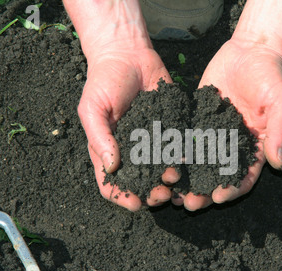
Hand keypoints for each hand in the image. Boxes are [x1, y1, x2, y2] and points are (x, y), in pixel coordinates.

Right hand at [79, 46, 178, 210]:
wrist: (128, 55)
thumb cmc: (104, 82)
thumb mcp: (92, 108)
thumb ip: (99, 137)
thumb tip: (111, 167)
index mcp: (109, 151)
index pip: (112, 184)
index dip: (122, 197)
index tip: (136, 203)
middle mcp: (132, 151)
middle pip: (141, 182)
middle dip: (151, 193)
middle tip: (162, 193)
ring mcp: (152, 141)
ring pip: (162, 169)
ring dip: (169, 179)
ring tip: (175, 177)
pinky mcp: (170, 128)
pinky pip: (177, 147)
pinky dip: (184, 157)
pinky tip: (189, 160)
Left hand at [172, 38, 281, 210]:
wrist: (252, 50)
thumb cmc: (272, 76)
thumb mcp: (281, 102)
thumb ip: (280, 131)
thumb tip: (279, 163)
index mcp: (254, 147)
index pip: (244, 176)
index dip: (232, 189)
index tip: (218, 197)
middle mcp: (232, 145)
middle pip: (216, 175)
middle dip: (203, 191)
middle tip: (188, 204)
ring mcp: (213, 133)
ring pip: (198, 162)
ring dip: (186, 179)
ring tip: (170, 192)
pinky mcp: (197, 118)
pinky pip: (185, 138)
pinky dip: (175, 152)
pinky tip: (162, 161)